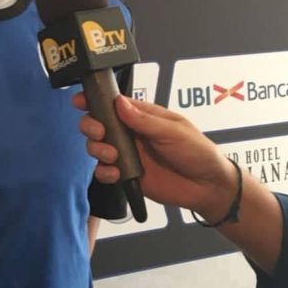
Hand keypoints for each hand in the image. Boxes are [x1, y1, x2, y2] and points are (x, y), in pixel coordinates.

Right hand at [73, 93, 236, 218]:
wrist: (206, 187)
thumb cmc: (197, 152)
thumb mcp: (174, 132)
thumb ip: (145, 120)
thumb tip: (120, 104)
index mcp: (143, 116)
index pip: (113, 103)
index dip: (94, 100)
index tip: (81, 101)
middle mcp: (131, 133)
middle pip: (98, 123)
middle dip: (91, 126)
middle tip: (100, 133)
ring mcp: (127, 154)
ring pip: (97, 147)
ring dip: (97, 149)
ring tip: (112, 155)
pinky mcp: (126, 175)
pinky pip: (105, 171)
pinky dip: (104, 172)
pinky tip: (116, 173)